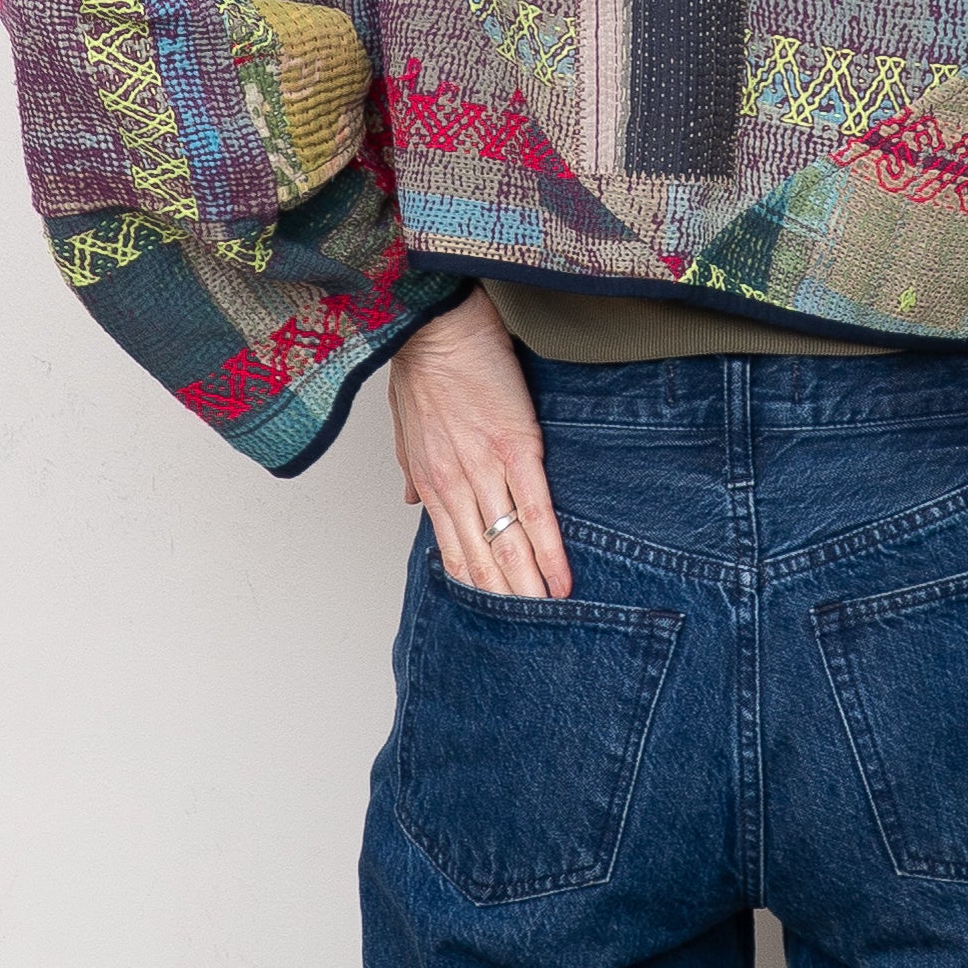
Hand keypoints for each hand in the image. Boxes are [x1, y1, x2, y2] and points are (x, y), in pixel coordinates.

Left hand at [387, 293, 571, 599]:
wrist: (438, 323)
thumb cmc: (425, 366)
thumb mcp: (405, 426)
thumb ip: (413, 470)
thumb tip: (413, 504)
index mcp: (430, 482)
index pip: (454, 553)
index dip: (475, 590)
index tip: (492, 622)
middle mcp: (456, 486)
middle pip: (483, 561)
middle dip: (506, 604)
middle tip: (528, 643)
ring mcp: (487, 470)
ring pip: (508, 546)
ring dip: (529, 591)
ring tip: (548, 626)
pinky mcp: (519, 448)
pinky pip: (536, 510)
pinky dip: (549, 550)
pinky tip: (562, 580)